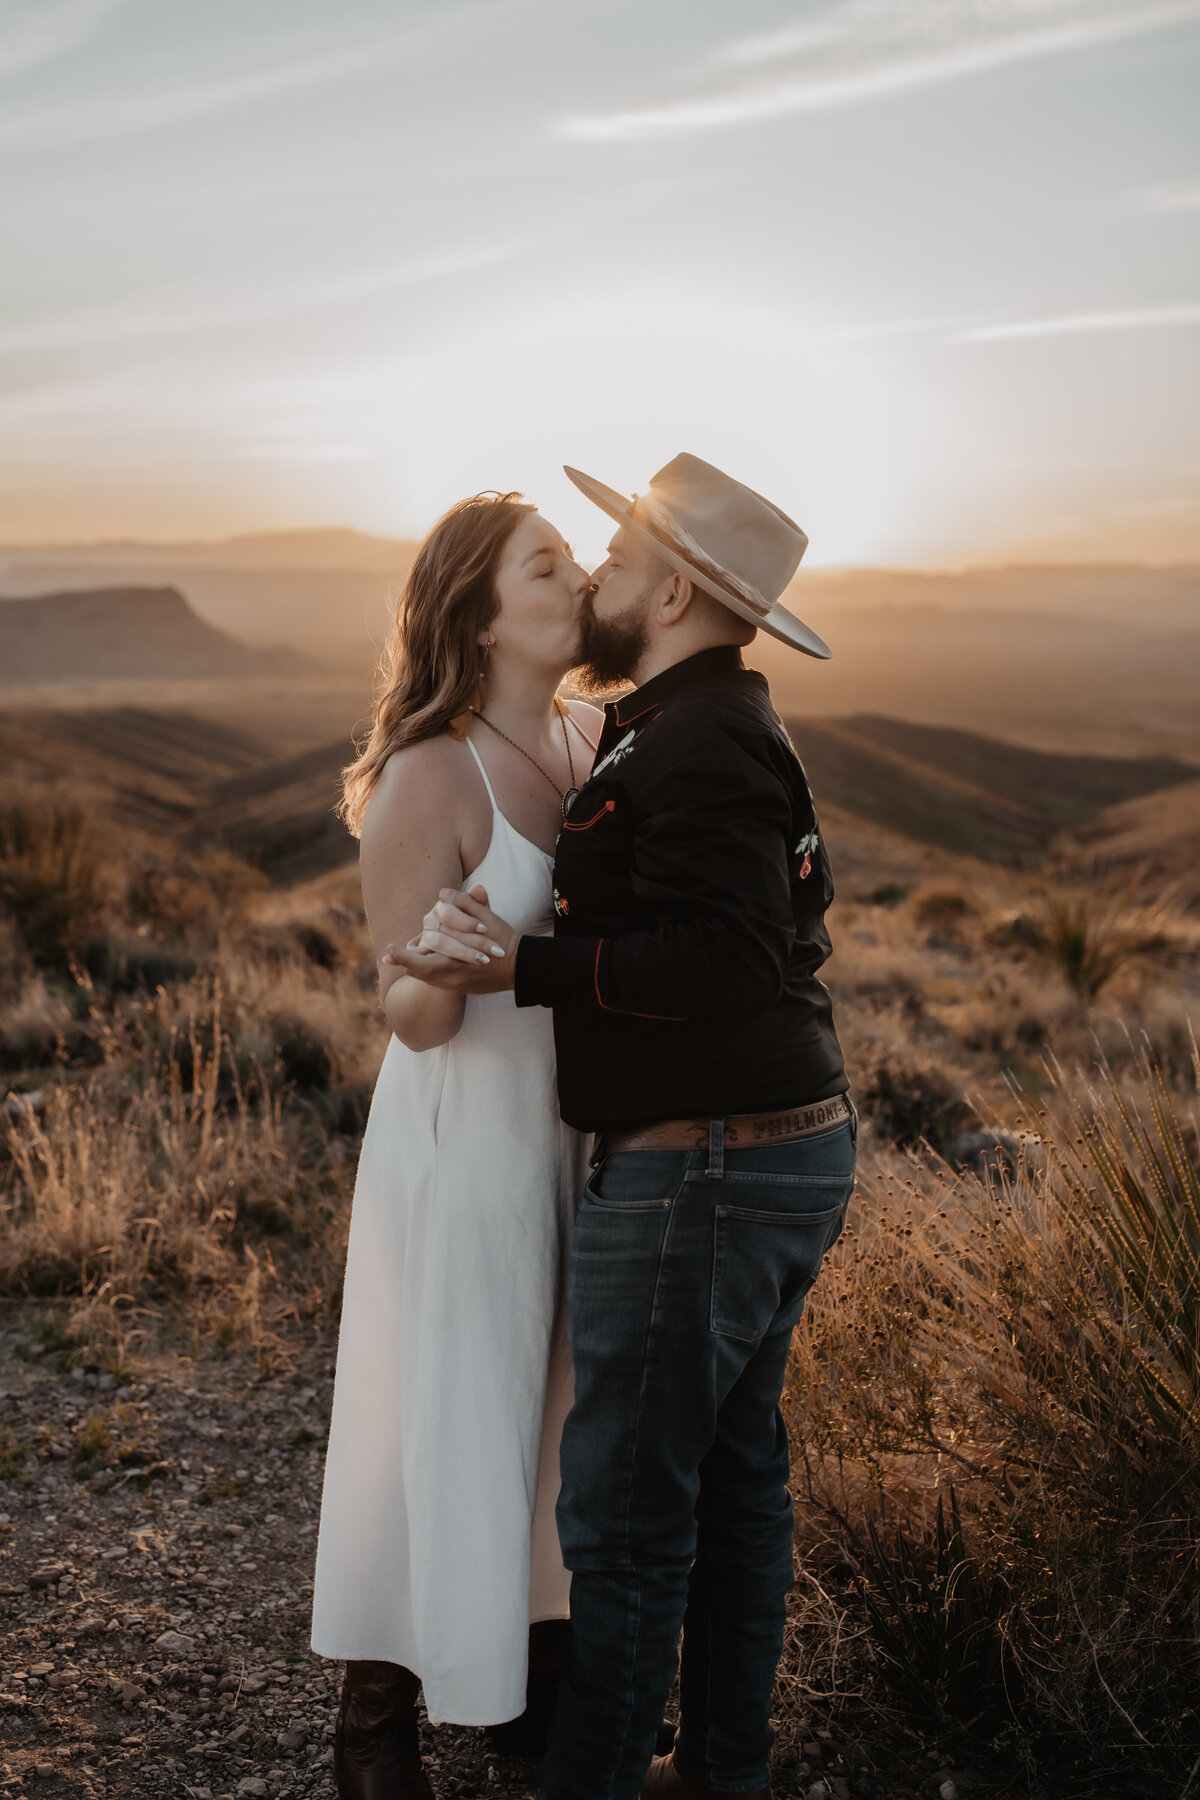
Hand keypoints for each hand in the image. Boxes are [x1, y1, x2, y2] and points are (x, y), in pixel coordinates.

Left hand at [383, 885, 518, 993]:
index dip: (403, 956)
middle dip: (404, 960)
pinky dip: (424, 971)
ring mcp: (454, 983)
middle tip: (388, 954)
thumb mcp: (489, 918)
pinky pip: (435, 981)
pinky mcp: (459, 987)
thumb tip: (443, 895)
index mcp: (455, 960)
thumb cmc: (503, 939)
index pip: (422, 960)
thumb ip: (466, 903)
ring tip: (395, 958)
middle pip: (420, 969)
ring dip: (411, 966)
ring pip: (425, 976)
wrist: (519, 967)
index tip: (388, 950)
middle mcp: (451, 974)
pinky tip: (416, 964)